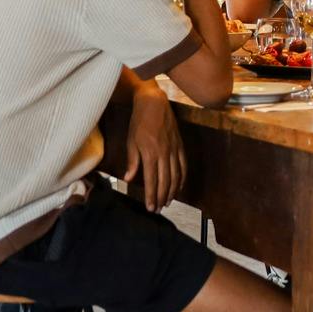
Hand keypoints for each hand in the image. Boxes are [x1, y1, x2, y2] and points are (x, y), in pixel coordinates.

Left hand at [119, 82, 185, 208]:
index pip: (152, 180)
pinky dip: (182, 178)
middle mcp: (164, 153)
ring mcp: (174, 149)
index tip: (150, 207)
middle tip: (158, 209)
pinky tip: (179, 187)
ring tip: (167, 202)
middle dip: (162, 197)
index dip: (151, 196)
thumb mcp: (131, 141)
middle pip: (165, 181)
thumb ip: (132, 161)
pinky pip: (183, 165)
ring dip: (172, 191)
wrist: (153, 103)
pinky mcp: (180, 145)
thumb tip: (129, 179)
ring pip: (176, 176)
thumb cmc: (138, 122)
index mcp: (150, 153)